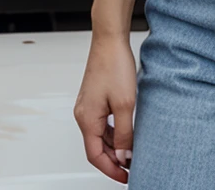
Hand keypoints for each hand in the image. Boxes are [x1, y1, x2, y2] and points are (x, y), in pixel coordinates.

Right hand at [74, 33, 137, 182]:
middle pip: (95, 148)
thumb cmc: (114, 65)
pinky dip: (112, 133)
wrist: (110, 39)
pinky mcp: (93, 98)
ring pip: (99, 136)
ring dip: (113, 147)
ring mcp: (87, 105)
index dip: (111, 171)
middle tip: (131, 168)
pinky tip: (126, 133)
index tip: (126, 178)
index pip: (95, 156)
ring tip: (131, 153)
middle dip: (113, 161)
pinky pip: (101, 123)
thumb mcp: (125, 105)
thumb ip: (124, 135)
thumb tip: (122, 157)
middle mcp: (83, 113)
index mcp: (87, 118)